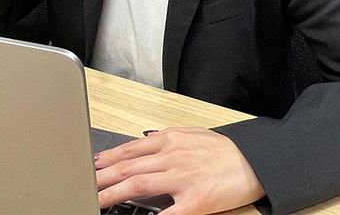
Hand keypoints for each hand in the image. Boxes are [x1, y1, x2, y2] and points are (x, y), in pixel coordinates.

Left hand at [95, 127, 264, 214]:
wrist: (256, 161)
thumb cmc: (226, 150)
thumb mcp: (194, 133)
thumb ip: (167, 136)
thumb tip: (142, 139)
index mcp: (170, 140)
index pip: (130, 149)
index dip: (108, 158)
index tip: (92, 165)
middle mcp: (172, 156)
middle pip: (128, 167)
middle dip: (102, 177)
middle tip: (84, 184)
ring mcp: (182, 178)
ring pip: (138, 184)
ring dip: (113, 193)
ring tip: (97, 200)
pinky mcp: (196, 199)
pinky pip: (168, 211)